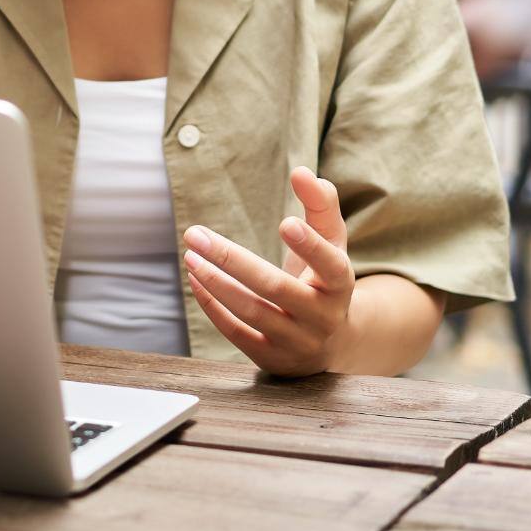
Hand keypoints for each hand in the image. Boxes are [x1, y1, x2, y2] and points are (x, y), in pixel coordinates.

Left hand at [181, 167, 353, 375]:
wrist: (332, 343)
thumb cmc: (324, 279)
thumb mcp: (332, 243)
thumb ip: (321, 205)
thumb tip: (303, 172)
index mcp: (341, 285)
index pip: (329, 265)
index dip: (310, 246)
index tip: (284, 222)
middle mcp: (322, 317)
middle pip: (275, 288)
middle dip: (231, 260)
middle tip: (195, 234)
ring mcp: (297, 341)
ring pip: (252, 312)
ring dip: (216, 283)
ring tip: (190, 256)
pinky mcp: (272, 358)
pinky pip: (237, 334)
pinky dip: (213, 307)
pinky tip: (195, 280)